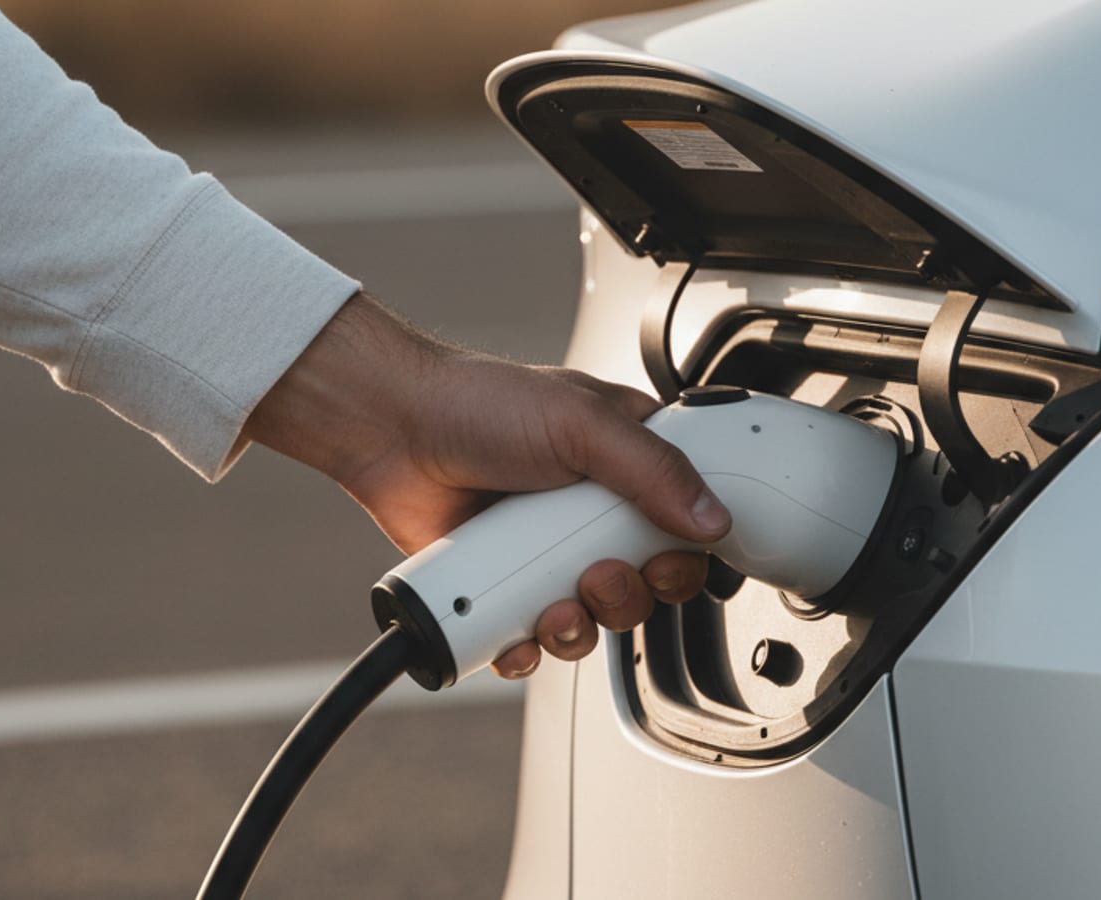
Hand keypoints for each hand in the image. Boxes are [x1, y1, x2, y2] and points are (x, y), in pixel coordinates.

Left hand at [244, 292, 728, 676]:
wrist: (390, 431)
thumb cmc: (477, 403)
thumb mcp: (580, 422)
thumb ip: (652, 469)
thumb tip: (710, 518)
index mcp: (625, 464)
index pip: (685, 521)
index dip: (686, 551)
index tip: (667, 559)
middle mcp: (591, 513)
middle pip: (645, 583)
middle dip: (630, 595)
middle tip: (600, 574)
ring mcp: (547, 553)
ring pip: (594, 619)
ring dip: (583, 627)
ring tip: (556, 604)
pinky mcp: (505, 587)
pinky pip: (533, 639)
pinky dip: (529, 648)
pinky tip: (519, 633)